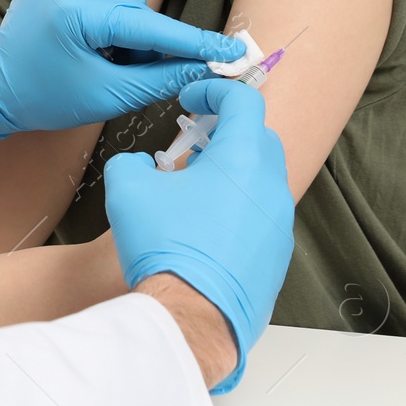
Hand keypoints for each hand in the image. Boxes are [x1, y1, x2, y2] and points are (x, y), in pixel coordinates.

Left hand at [0, 0, 244, 141]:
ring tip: (97, 51)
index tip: (231, 49)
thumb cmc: (45, 95)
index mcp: (76, 12)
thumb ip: (160, 79)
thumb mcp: (108, 95)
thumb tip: (207, 68)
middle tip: (120, 68)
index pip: (150, 26)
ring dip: (123, 24)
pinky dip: (105, 5)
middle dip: (141, 41)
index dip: (193, 42)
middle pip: (138, 8)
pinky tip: (84, 29)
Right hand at [103, 78, 294, 392]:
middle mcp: (270, 186)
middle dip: (225, 133)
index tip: (192, 100)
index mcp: (243, 158)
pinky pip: (259, 218)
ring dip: (231, 175)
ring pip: (260, 181)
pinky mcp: (276, 254)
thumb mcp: (127, 190)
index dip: (215, 92)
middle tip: (193, 144)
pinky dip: (236, 211)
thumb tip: (140, 167)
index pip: (243, 102)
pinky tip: (204, 230)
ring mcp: (278, 222)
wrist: (192, 314)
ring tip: (194, 192)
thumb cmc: (166, 246)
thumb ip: (132, 164)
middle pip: (258, 138)